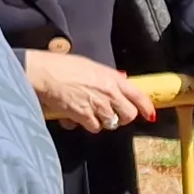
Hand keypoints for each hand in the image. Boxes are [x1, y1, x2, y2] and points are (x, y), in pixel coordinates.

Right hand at [23, 48, 158, 130]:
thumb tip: (118, 84)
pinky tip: (78, 116)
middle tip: (112, 114)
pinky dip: (87, 125)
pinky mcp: (83, 116)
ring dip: (102, 121)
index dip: (146, 106)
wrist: (44, 73)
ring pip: (111, 123)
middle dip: (122, 117)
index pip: (138, 94)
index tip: (149, 114)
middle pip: (128, 115)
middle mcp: (108, 92)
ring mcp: (96, 105)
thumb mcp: (90, 66)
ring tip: (91, 112)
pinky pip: (93, 128)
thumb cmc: (62, 66)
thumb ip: (106, 78)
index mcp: (111, 77)